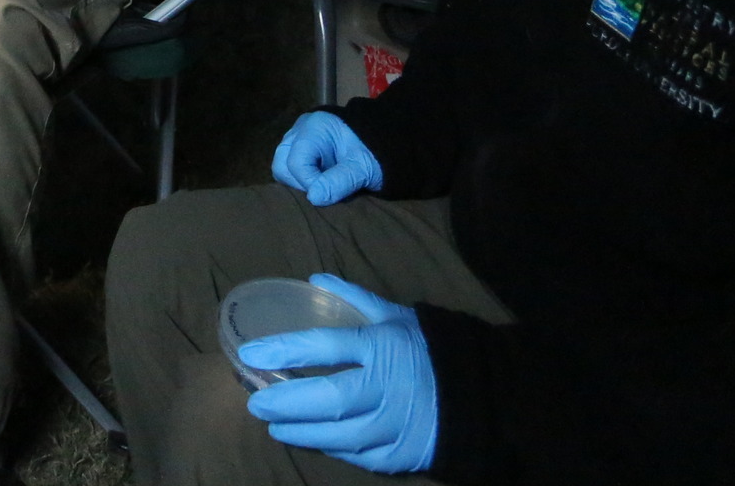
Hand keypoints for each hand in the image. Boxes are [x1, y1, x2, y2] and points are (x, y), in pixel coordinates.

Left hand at [242, 275, 437, 473]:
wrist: (484, 392)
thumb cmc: (431, 349)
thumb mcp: (396, 316)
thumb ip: (355, 298)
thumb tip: (315, 279)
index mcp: (381, 347)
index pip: (323, 346)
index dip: (283, 349)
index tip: (250, 353)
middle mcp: (386, 387)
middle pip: (326, 398)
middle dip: (285, 402)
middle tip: (255, 403)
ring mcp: (396, 425)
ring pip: (338, 435)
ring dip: (300, 432)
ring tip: (274, 426)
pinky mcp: (403, 454)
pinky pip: (359, 455)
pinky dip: (332, 449)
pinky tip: (311, 440)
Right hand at [272, 110, 383, 205]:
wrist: (388, 142)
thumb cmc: (376, 152)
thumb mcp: (363, 168)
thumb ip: (340, 181)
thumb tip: (313, 198)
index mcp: (314, 128)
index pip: (296, 162)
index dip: (310, 184)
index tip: (331, 194)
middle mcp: (300, 130)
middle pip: (281, 163)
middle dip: (300, 184)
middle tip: (324, 191)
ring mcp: (298, 138)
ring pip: (282, 166)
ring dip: (300, 182)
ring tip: (324, 186)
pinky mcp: (300, 148)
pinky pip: (289, 167)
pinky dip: (302, 180)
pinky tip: (321, 182)